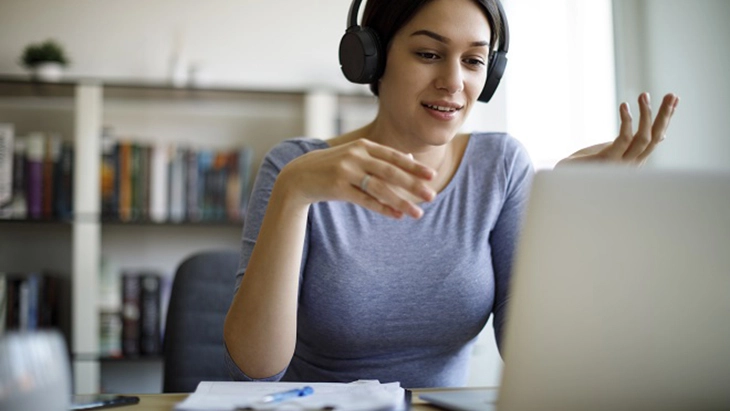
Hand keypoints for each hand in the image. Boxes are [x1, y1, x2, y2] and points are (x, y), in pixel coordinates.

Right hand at [278, 139, 436, 218]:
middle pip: (390, 171)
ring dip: (401, 201)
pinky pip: (365, 200)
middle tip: (431, 196)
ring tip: (417, 213)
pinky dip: (383, 208)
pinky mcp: (338, 187)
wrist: (299, 176)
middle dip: (413, 184)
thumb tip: (411, 158)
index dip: (413, 166)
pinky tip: (397, 216)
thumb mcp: (356, 155)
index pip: (393, 156)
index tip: (431, 176)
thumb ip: (382, 156)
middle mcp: (356, 156)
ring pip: (380, 188)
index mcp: (363, 145)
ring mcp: (346, 171)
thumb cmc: (334, 166)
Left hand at [557, 93, 679, 166]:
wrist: (563, 176)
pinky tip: (624, 106)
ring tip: (644, 95)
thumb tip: (660, 136)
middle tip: (671, 94)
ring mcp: (621, 164)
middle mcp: (632, 164)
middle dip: (665, 116)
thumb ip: (633, 143)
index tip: (674, 99)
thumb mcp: (615, 150)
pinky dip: (626, 121)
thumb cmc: (588, 164)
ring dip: (646, 115)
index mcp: (635, 160)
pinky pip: (623, 139)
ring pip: (643, 139)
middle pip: (655, 138)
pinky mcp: (607, 161)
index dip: (666, 119)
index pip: (657, 138)